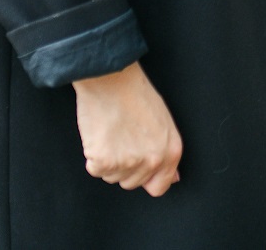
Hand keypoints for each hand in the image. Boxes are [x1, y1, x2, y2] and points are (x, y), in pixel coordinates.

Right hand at [73, 62, 181, 196]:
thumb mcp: (163, 122)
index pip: (159, 187)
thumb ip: (166, 152)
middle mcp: (152, 161)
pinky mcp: (104, 162)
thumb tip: (172, 179)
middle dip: (125, 165)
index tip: (138, 165)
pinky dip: (93, 155)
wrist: (111, 79)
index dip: (146, 178)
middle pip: (131, 183)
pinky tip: (100, 134)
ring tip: (112, 132)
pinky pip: (94, 169)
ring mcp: (128, 163)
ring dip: (108, 160)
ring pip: (112, 177)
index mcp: (170, 152)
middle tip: (123, 137)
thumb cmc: (135, 94)